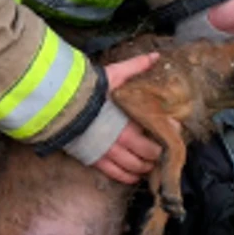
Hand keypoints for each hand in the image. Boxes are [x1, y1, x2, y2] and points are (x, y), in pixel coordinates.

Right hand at [91, 53, 162, 184]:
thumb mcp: (113, 75)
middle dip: (159, 153)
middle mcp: (121, 140)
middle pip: (149, 154)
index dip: (170, 133)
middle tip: (165, 149)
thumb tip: (155, 56)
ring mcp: (108, 152)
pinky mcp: (95, 159)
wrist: (57, 104)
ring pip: (135, 167)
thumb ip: (135, 67)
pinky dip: (129, 177)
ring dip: (146, 167)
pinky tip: (135, 175)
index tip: (175, 129)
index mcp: (129, 120)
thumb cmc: (87, 89)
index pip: (157, 132)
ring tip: (151, 163)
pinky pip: (116, 174)